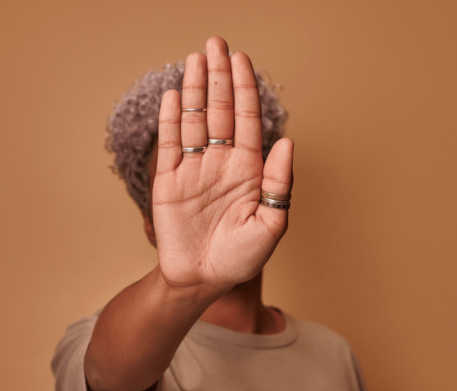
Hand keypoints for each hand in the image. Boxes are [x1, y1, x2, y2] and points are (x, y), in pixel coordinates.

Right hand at [153, 37, 293, 294]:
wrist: (203, 280)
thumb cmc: (240, 258)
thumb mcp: (271, 224)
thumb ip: (279, 183)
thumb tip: (287, 142)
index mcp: (247, 170)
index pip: (246, 120)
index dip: (244, 89)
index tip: (241, 60)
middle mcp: (220, 163)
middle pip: (219, 110)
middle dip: (219, 76)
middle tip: (216, 43)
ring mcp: (193, 169)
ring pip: (195, 120)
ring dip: (196, 89)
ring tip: (196, 58)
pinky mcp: (169, 181)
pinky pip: (171, 143)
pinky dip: (172, 118)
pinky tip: (176, 94)